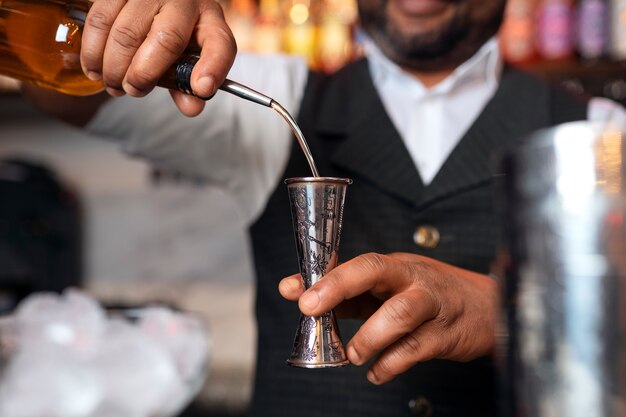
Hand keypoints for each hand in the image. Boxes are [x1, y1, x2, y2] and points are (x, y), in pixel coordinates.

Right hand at [81, 0, 236, 115]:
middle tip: (133, 90)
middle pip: (166, 40)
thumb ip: (187, 84)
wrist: (154, 2)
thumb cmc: (173, 33)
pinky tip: (95, 68)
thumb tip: (192, 107)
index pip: (219, 43)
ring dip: (114, 67)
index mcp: (209, 20)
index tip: (202, 88)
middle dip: (144, 74)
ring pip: (126, 32)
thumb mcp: (187, 57)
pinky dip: (93, 51)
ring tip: (114, 84)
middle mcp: (183, 0)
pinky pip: (100, 20)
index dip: (213, 68)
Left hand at [279, 252, 497, 384]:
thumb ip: (348, 294)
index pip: (357, 262)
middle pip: (375, 270)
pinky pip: (416, 349)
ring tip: (352, 355)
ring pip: (399, 313)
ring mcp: (432, 304)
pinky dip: (391, 364)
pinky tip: (376, 372)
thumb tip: (300, 295)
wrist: (489, 308)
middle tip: (310, 308)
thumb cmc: (430, 296)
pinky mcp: (446, 333)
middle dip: (338, 286)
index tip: (291, 289)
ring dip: (369, 336)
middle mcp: (413, 278)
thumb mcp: (390, 288)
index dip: (324, 275)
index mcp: (395, 266)